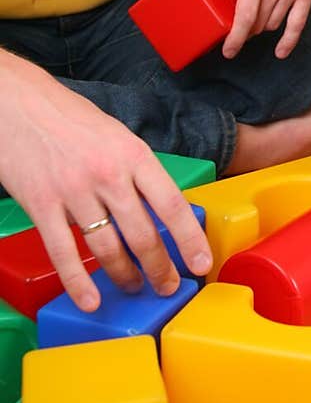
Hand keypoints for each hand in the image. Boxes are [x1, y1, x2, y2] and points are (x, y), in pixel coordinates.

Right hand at [1, 54, 211, 312]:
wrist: (18, 103)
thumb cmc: (69, 118)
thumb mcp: (116, 135)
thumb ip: (137, 170)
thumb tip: (160, 207)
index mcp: (133, 154)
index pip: (171, 204)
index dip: (189, 239)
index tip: (201, 264)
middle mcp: (108, 174)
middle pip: (142, 234)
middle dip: (160, 268)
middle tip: (168, 286)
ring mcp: (73, 191)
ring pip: (107, 247)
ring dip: (125, 275)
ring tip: (135, 287)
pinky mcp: (42, 205)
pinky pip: (64, 252)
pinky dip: (78, 282)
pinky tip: (91, 299)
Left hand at [176, 0, 310, 60]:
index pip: (245, 15)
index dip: (235, 38)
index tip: (227, 50)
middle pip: (257, 23)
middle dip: (244, 32)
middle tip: (234, 31)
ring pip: (273, 23)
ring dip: (260, 30)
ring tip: (250, 27)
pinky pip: (299, 23)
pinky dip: (289, 41)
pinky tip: (280, 52)